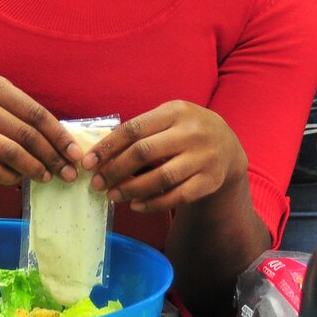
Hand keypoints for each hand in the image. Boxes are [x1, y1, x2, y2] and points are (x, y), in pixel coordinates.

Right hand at [0, 73, 81, 184]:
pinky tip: (22, 178)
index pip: (35, 113)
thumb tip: (62, 143)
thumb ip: (25, 112)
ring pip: (10, 154)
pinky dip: (12, 177)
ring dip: (34, 169)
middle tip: (68, 172)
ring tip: (48, 176)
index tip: (75, 153)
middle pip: (25, 135)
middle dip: (51, 156)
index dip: (59, 136)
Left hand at [82, 101, 245, 215]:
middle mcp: (192, 132)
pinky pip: (177, 197)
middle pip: (144, 153)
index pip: (134, 129)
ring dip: (131, 189)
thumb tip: (100, 154)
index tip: (88, 162)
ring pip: (161, 178)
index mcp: (175, 111)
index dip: (108, 147)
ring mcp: (204, 157)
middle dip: (115, 170)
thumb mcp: (168, 119)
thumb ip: (141, 131)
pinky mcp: (210, 181)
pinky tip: (135, 205)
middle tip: (97, 183)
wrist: (228, 147)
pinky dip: (153, 203)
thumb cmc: (185, 132)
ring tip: (112, 196)